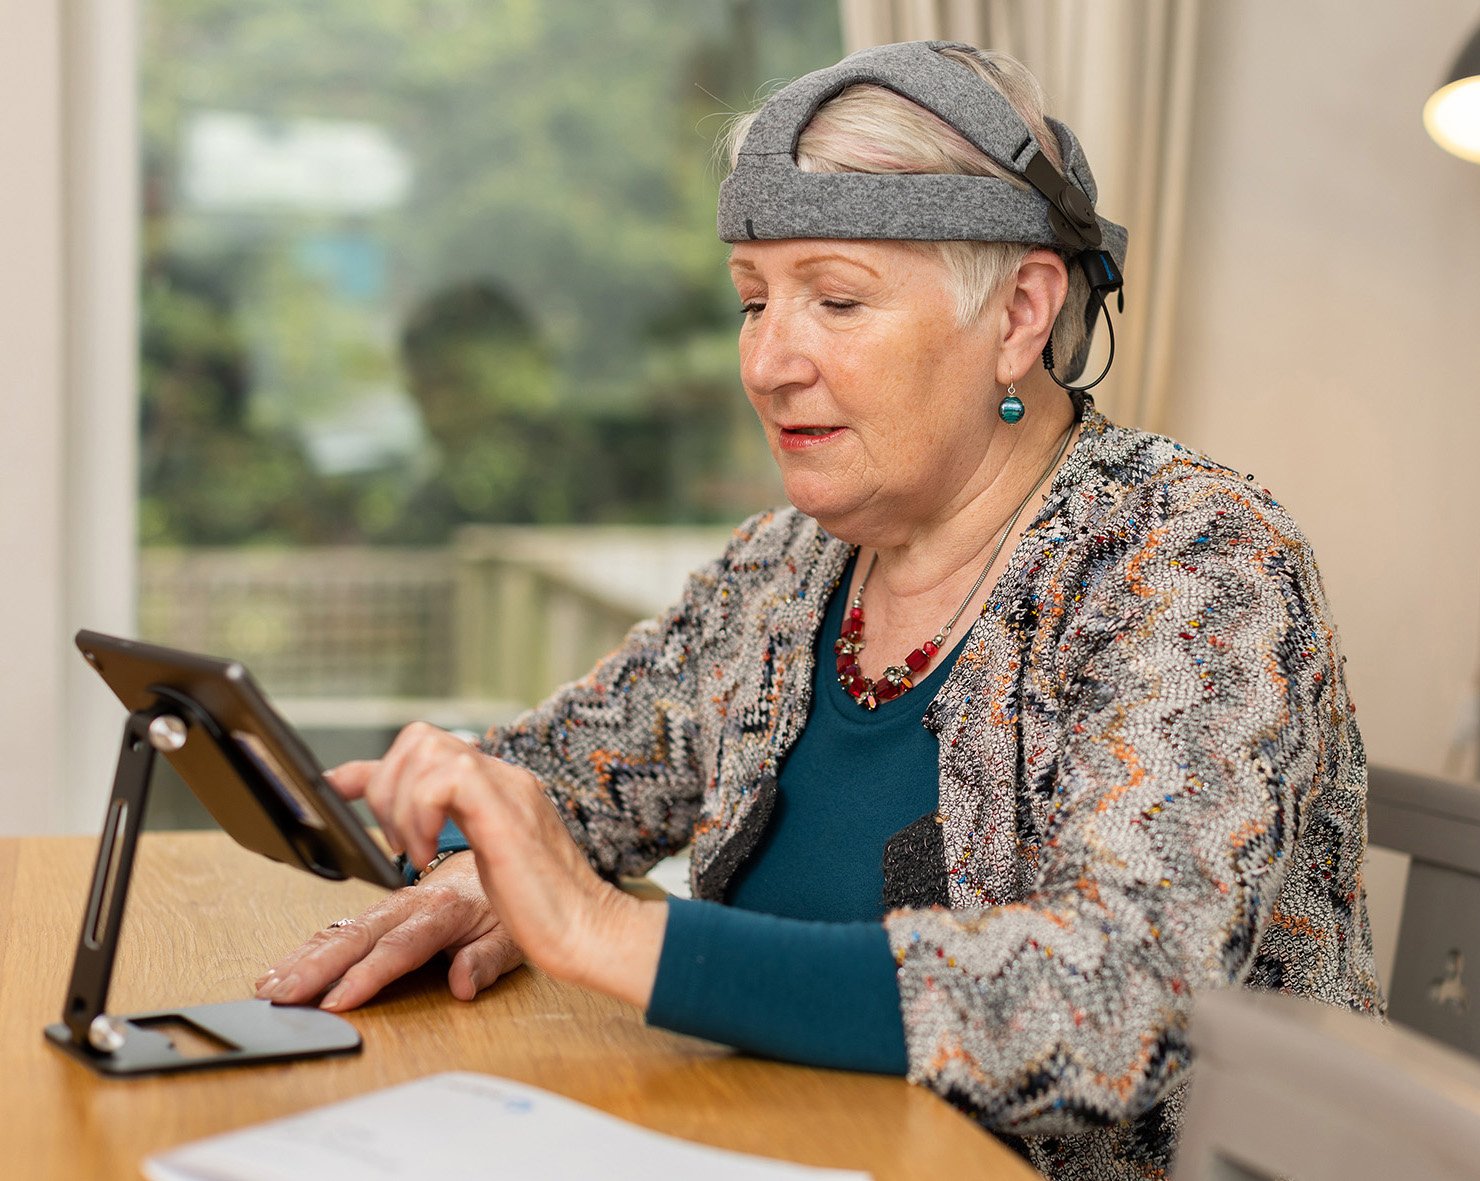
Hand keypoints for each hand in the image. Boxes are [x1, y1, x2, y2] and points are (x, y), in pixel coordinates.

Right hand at [256, 850, 520, 1010]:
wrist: (499, 857)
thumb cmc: (503, 905)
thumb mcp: (512, 936)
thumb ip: (488, 961)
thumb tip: (463, 986)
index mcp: (443, 911)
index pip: (400, 947)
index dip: (367, 974)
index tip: (336, 1000)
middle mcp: (410, 904)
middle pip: (357, 938)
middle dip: (316, 967)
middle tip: (283, 995)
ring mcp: (390, 906)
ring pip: (341, 931)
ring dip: (303, 959)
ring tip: (270, 986)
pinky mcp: (378, 912)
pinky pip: (339, 929)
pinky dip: (308, 948)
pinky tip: (281, 968)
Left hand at [328, 723, 666, 1007]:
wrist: (590, 930)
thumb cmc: (547, 911)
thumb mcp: (482, 870)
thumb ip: (447, 847)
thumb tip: (405, 852)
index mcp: (494, 791)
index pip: (426, 752)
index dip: (373, 767)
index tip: (335, 786)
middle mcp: (500, 778)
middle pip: (418, 740)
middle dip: (382, 785)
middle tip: (392, 841)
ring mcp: (504, 788)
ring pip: (425, 747)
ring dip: (400, 800)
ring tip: (412, 850)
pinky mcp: (503, 810)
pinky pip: (445, 777)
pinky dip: (421, 811)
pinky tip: (427, 851)